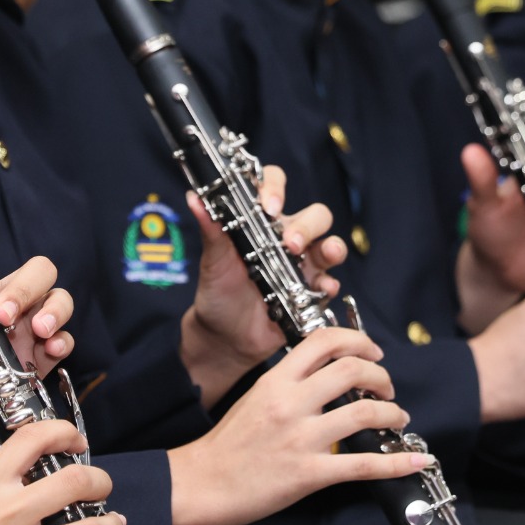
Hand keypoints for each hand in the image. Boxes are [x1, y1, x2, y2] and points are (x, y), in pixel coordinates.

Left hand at [0, 222, 72, 477]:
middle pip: (36, 272)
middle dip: (27, 287)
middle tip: (2, 315)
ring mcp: (16, 336)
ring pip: (56, 302)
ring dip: (55, 309)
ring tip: (39, 329)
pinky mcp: (28, 368)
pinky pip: (60, 346)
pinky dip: (63, 342)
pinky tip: (50, 349)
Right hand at [166, 326, 427, 524]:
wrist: (201, 484)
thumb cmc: (226, 446)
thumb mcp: (254, 398)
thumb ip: (289, 384)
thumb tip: (326, 377)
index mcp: (276, 381)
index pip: (324, 341)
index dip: (357, 340)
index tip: (371, 350)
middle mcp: (290, 403)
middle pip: (352, 370)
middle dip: (381, 375)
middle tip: (387, 386)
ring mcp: (301, 439)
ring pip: (364, 413)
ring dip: (392, 413)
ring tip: (397, 418)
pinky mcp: (308, 474)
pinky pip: (362, 466)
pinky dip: (396, 463)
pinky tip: (415, 461)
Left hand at [179, 166, 343, 405]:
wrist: (224, 336)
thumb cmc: (217, 290)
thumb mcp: (212, 261)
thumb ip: (210, 230)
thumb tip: (193, 198)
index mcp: (261, 222)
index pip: (275, 187)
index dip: (276, 188)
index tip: (268, 205)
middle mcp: (287, 238)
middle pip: (315, 215)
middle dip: (308, 226)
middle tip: (290, 244)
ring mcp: (303, 265)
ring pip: (330, 245)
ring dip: (332, 247)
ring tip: (325, 256)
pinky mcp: (311, 292)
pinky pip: (330, 283)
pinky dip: (330, 284)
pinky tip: (322, 290)